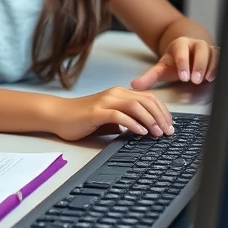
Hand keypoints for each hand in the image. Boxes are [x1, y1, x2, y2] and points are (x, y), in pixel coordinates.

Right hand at [45, 88, 173, 141]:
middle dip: (161, 117)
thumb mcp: (109, 118)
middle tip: (168, 132)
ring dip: (150, 120)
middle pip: (146, 101)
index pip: (149, 98)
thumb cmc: (82, 118)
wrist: (58, 115)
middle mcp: (114, 94)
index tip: (170, 125)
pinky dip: (132, 124)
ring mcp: (105, 102)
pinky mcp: (96, 112)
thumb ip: (125, 120)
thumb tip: (146, 130)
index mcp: (119, 93)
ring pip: (135, 106)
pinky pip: (119, 116)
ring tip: (157, 133)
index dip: (163, 111)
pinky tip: (140, 133)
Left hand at [130, 37, 219, 89]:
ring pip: (213, 54)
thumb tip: (134, 86)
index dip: (183, 62)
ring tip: (206, 80)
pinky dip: (220, 68)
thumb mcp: (162, 68)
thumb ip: (149, 77)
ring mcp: (209, 49)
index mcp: (180, 44)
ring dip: (211, 67)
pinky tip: (215, 78)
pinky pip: (222, 59)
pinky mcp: (218, 55)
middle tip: (195, 80)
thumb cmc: (175, 63)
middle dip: (198, 65)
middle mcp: (196, 44)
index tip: (183, 77)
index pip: (182, 50)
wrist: (188, 55)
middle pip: (200, 50)